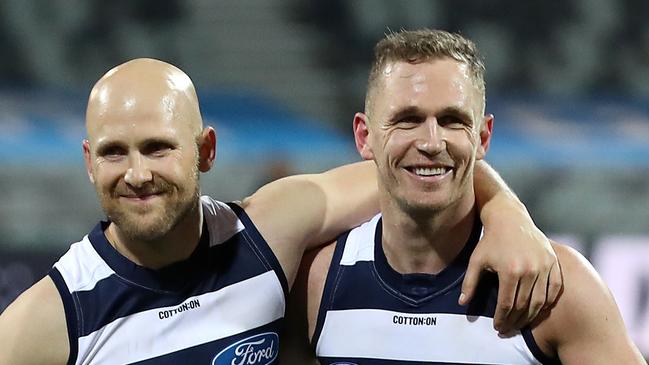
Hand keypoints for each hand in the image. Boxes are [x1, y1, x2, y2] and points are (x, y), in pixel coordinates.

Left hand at [459, 194, 562, 333]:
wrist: (510, 219)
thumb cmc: (490, 241)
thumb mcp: (476, 260)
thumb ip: (469, 283)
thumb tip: (462, 303)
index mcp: (510, 271)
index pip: (506, 304)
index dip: (502, 319)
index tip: (498, 327)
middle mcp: (530, 270)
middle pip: (524, 306)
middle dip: (515, 321)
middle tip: (508, 329)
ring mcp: (544, 266)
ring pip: (540, 301)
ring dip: (531, 316)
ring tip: (521, 323)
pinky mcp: (553, 262)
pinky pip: (554, 289)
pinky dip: (547, 302)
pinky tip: (538, 309)